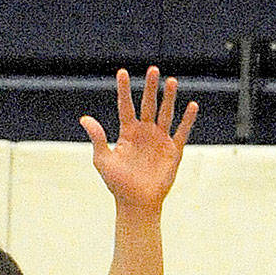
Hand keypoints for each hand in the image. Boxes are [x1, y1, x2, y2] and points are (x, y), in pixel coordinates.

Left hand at [81, 67, 197, 211]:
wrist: (136, 205)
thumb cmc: (118, 184)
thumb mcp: (103, 160)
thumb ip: (97, 138)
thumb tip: (84, 119)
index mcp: (127, 133)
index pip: (125, 106)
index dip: (123, 90)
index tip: (122, 72)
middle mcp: (145, 132)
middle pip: (148, 105)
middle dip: (150, 88)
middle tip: (152, 69)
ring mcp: (160, 140)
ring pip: (166, 113)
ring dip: (169, 98)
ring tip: (171, 81)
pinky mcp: (173, 150)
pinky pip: (182, 132)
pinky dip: (187, 119)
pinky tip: (191, 105)